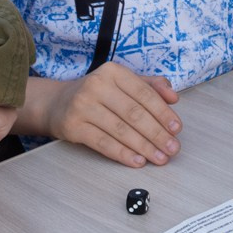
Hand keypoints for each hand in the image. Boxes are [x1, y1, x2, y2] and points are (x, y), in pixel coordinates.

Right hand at [38, 63, 182, 167]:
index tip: (176, 129)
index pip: (144, 93)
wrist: (56, 103)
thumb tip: (173, 97)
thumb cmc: (96, 94)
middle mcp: (96, 85)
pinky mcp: (72, 126)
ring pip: (120, 130)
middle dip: (157, 134)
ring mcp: (82, 106)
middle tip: (172, 148)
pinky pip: (103, 143)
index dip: (163, 113)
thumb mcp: (121, 82)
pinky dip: (122, 154)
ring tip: (159, 158)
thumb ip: (150, 86)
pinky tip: (137, 161)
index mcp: (112, 71)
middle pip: (134, 113)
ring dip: (144, 147)